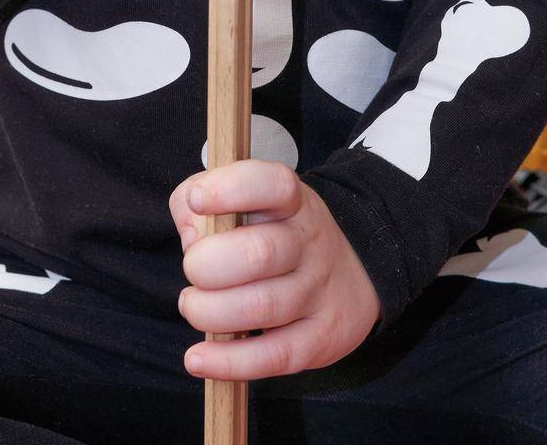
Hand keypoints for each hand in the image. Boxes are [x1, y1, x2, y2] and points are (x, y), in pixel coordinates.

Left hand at [169, 159, 381, 380]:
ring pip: (261, 307)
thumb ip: (205, 196)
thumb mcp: (250, 200)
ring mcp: (318, 292)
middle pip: (259, 253)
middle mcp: (309, 242)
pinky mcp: (318, 340)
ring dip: (209, 312)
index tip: (197, 200)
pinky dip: (228, 362)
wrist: (355, 273)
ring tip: (193, 305)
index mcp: (292, 201)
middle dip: (207, 265)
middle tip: (193, 269)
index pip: (271, 185)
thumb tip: (191, 233)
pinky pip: (272, 357)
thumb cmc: (279, 233)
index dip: (230, 190)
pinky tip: (198, 358)